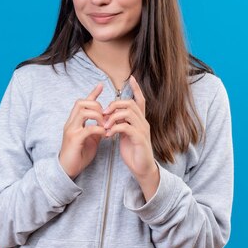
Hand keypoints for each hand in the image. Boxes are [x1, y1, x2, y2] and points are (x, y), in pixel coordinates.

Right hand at [59, 83, 107, 178]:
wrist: (68, 170)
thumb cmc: (78, 155)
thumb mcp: (90, 139)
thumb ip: (96, 129)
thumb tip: (105, 122)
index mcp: (74, 122)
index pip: (82, 102)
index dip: (92, 93)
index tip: (102, 85)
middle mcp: (70, 123)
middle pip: (81, 102)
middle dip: (96, 105)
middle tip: (105, 116)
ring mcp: (71, 130)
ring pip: (83, 111)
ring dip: (97, 115)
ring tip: (105, 124)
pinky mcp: (74, 139)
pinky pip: (87, 128)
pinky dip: (98, 129)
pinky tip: (104, 134)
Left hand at [102, 75, 158, 198]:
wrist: (142, 169)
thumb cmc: (133, 152)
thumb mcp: (126, 134)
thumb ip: (121, 123)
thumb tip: (112, 115)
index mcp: (140, 120)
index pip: (140, 100)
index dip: (136, 89)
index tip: (131, 78)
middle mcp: (143, 122)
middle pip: (130, 103)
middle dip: (115, 104)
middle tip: (103, 112)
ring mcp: (142, 130)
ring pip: (128, 113)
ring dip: (113, 116)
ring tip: (104, 125)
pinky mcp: (139, 139)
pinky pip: (126, 127)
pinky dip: (114, 128)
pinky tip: (108, 134)